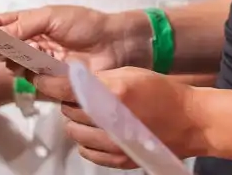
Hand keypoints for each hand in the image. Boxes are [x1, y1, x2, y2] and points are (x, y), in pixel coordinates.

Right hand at [0, 5, 151, 72]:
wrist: (114, 44)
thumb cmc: (84, 24)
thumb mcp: (52, 16)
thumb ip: (24, 24)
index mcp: (34, 23)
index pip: (5, 24)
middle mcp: (35, 43)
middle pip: (6, 47)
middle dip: (1, 47)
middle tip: (1, 49)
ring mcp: (42, 63)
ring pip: (16, 65)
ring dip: (13, 61)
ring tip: (19, 57)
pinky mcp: (51, 80)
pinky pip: (32, 80)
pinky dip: (29, 74)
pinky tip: (34, 68)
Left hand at [37, 67, 206, 167]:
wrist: (189, 121)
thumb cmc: (162, 92)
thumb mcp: (130, 73)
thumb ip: (100, 79)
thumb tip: (71, 81)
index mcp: (115, 92)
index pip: (68, 89)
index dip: (50, 82)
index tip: (42, 78)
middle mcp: (112, 119)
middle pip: (69, 110)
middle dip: (70, 101)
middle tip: (80, 95)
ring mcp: (115, 143)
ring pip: (74, 131)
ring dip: (77, 121)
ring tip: (92, 113)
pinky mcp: (119, 159)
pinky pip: (86, 150)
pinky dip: (86, 140)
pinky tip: (97, 130)